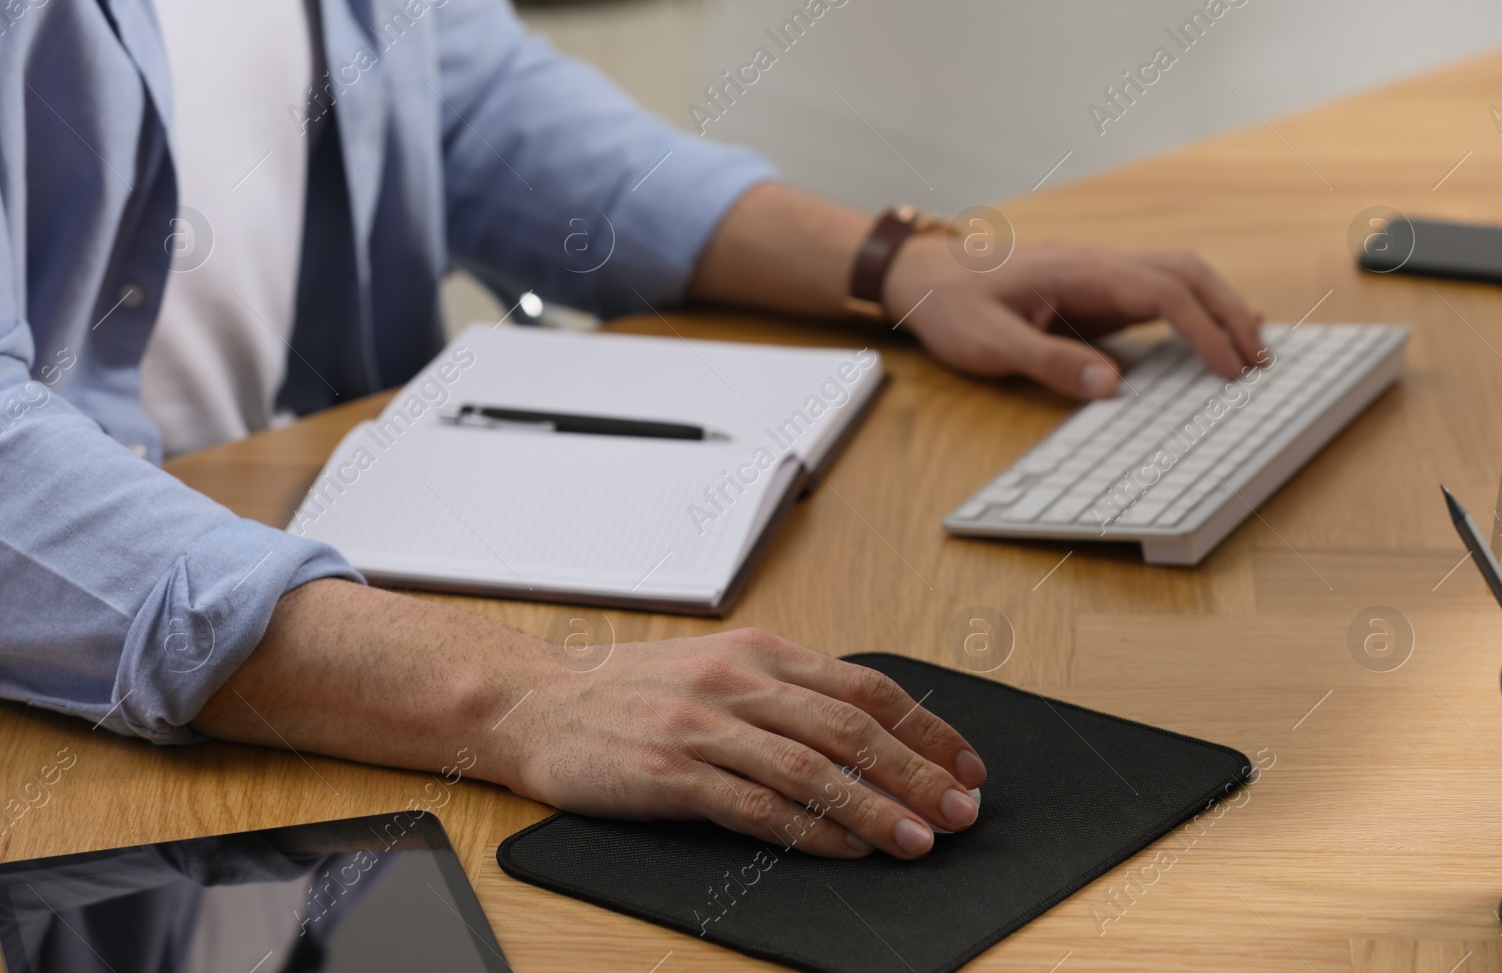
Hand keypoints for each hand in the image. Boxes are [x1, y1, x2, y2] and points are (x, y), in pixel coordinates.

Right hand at [506, 627, 986, 859]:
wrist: (535, 703)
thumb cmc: (630, 692)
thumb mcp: (717, 669)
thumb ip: (785, 693)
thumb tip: (868, 733)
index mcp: (760, 652)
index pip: (865, 688)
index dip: (926, 729)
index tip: (966, 765)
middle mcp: (738, 681)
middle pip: (851, 728)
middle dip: (917, 773)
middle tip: (962, 811)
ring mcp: (703, 725)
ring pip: (812, 769)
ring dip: (874, 808)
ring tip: (919, 839)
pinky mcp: (670, 773)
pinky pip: (755, 806)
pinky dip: (808, 831)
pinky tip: (844, 849)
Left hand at [882, 235, 1265, 398]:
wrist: (926, 277)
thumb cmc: (953, 307)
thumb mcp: (989, 343)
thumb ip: (1047, 361)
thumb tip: (1109, 385)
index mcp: (1080, 271)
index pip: (1163, 293)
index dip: (1203, 331)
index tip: (1228, 370)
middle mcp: (1099, 263)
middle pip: (1186, 273)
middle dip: (1230, 313)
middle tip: (1261, 362)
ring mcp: (1100, 273)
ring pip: (1179, 275)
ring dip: (1220, 306)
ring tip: (1252, 350)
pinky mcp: (1096, 290)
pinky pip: (1158, 290)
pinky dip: (1196, 307)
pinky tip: (1213, 332)